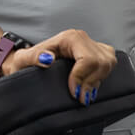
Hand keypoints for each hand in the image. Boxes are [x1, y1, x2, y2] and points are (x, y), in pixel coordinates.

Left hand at [0, 29, 115, 106]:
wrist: (28, 62)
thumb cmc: (27, 61)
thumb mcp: (24, 59)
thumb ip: (34, 57)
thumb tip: (47, 59)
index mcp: (70, 37)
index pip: (87, 59)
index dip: (82, 78)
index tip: (74, 92)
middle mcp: (82, 38)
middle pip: (101, 62)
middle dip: (91, 82)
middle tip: (80, 97)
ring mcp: (91, 44)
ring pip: (108, 63)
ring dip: (97, 81)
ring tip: (84, 93)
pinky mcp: (97, 53)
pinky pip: (109, 64)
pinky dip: (102, 77)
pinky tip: (91, 86)